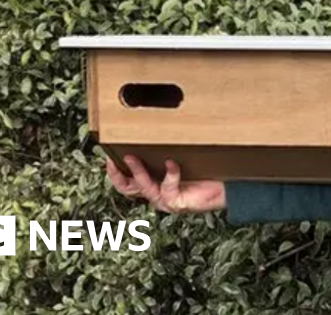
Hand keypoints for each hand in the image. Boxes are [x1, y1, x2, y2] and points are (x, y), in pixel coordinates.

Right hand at [106, 155, 226, 213]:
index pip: (126, 183)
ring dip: (138, 171)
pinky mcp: (177, 203)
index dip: (114, 173)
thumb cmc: (204, 175)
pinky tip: (171, 163)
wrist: (223, 191)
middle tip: (116, 157)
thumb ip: (167, 153)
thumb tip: (158, 128)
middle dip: (119, 173)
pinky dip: (169, 174)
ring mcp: (165, 201)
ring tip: (132, 157)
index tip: (107, 158)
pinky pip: (168, 187)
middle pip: (128, 188)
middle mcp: (156, 195)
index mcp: (153, 186)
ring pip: (144, 187)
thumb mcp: (181, 162)